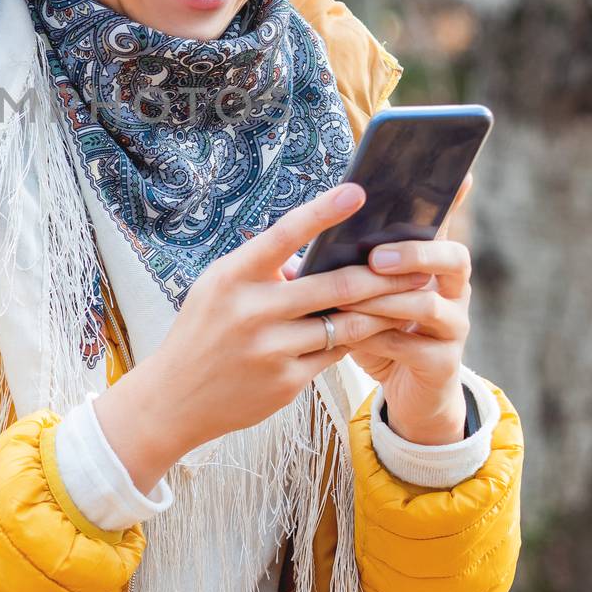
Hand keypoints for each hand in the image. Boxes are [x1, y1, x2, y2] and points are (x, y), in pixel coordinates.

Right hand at [93, 182, 431, 493]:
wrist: (173, 399)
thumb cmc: (202, 331)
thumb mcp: (219, 287)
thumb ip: (263, 266)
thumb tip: (320, 248)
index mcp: (233, 276)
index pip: (284, 234)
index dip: (323, 212)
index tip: (359, 192)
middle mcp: (252, 311)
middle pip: (334, 286)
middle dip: (382, 275)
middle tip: (417, 262)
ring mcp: (270, 350)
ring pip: (345, 324)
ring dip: (382, 310)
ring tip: (411, 297)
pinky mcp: (285, 382)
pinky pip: (335, 354)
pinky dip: (357, 339)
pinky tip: (377, 329)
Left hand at [310, 174, 474, 443]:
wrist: (407, 391)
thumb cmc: (377, 330)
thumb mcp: (361, 294)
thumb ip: (345, 268)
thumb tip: (299, 246)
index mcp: (433, 263)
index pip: (444, 223)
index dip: (454, 199)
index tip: (460, 174)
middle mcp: (453, 289)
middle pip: (453, 258)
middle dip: (413, 254)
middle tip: (376, 257)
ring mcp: (454, 326)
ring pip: (429, 304)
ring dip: (386, 300)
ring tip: (350, 299)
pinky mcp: (444, 363)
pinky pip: (414, 346)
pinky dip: (380, 339)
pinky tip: (353, 336)